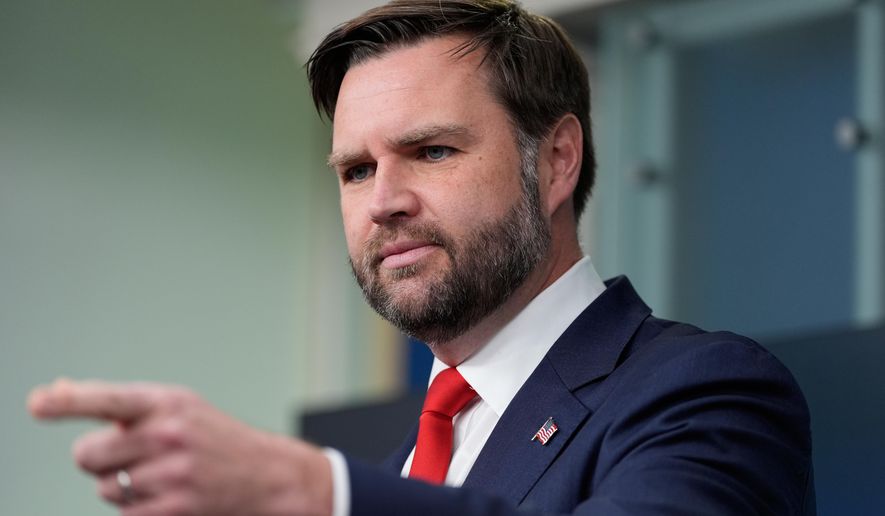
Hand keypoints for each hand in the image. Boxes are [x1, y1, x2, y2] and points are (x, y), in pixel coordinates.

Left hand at [28, 379, 331, 515]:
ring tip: (161, 476)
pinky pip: (123, 513)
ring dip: (121, 486)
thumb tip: (52, 394)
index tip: (38, 403)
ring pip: (103, 488)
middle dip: (98, 458)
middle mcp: (169, 435)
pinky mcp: (172, 510)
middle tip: (128, 455)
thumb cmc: (211, 436)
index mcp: (167, 402)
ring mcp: (171, 475)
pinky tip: (167, 495)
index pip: (108, 399)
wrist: (266, 474)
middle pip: (87, 454)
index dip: (68, 402)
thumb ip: (118, 403)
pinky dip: (136, 508)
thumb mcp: (175, 407)